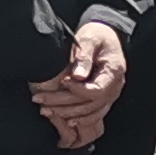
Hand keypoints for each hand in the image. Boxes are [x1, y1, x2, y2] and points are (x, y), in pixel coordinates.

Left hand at [33, 22, 128, 146]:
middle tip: (40, 100)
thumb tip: (78, 76)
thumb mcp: (89, 39)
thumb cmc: (97, 35)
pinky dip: (78, 119)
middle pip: (90, 104)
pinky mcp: (104, 99)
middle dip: (63, 104)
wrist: (106, 36)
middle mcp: (115, 86)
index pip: (96, 90)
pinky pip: (93, 115)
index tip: (61, 82)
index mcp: (114, 71)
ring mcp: (111, 95)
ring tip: (45, 110)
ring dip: (67, 114)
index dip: (77, 90)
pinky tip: (61, 119)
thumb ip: (84, 56)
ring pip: (90, 113)